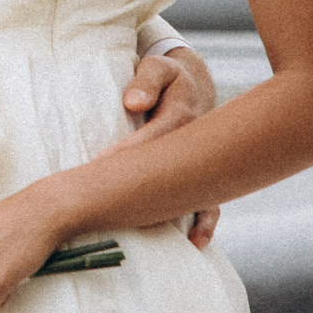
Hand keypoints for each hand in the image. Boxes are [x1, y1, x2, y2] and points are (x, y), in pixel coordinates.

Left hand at [101, 45, 219, 247]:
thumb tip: (133, 103)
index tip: (103, 162)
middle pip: (178, 171)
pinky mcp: (205, 178)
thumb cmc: (166, 79)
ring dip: (188, 214)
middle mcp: (198, 145)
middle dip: (154, 193)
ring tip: (178, 239)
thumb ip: (146, 81)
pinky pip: (210, 202)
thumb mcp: (158, 69)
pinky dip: (205, 222)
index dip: (132, 150)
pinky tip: (194, 243)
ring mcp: (205, 164)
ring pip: (202, 192)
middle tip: (125, 213)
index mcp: (182, 115)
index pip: (157, 134)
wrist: (192, 88)